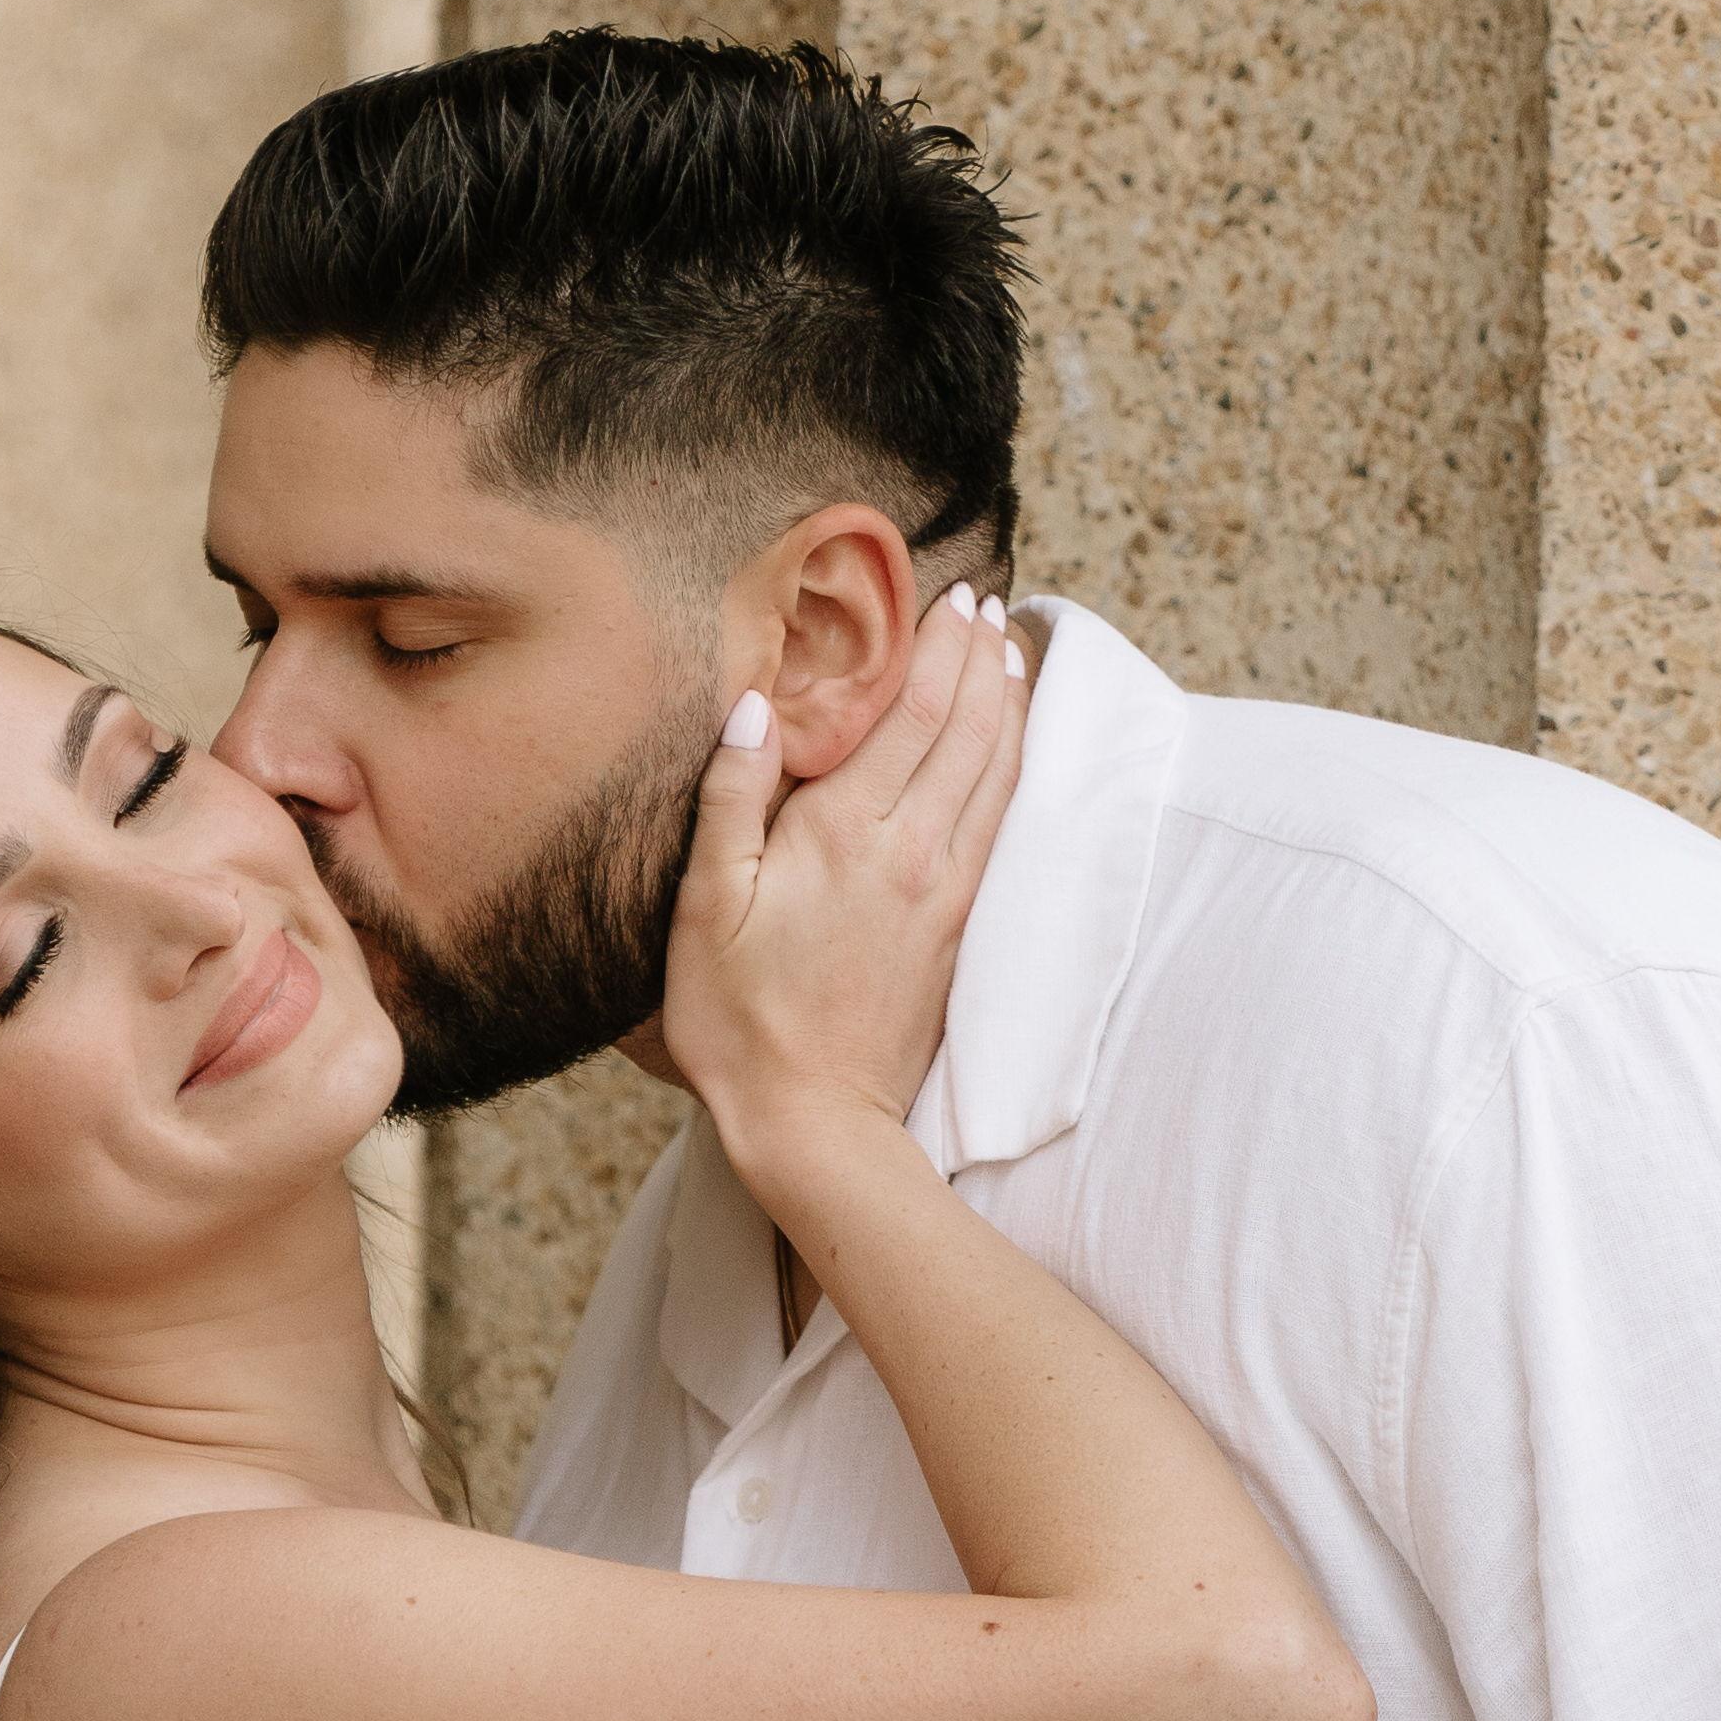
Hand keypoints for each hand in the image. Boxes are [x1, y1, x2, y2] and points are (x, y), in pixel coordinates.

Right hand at [654, 591, 1031, 1196]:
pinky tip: (1013, 751)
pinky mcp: (957, 929)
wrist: (814, 1124)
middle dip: (983, 660)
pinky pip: (1001, 826)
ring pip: (997, 774)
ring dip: (1009, 709)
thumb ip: (729, 799)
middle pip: (966, 730)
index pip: (912, 712)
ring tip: (1014, 657)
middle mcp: (910, 850)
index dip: (940, 647)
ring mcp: (944, 891)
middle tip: (990, 606)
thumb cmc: (739, 1021)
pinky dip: (1014, 772)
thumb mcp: (705, 907)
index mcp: (844, 831)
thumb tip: (750, 706)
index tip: (955, 596)